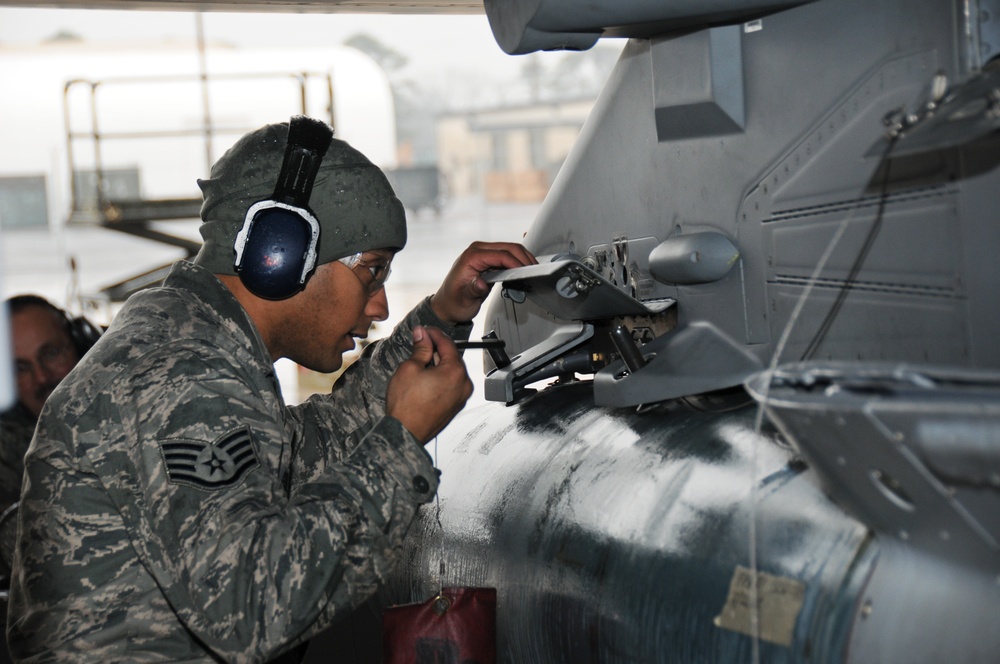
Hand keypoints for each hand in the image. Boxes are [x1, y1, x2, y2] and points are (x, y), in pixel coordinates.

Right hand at [386, 326, 473, 442]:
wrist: (405, 433)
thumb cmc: (406, 404)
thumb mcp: (410, 368)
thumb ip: (421, 348)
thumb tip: (422, 334)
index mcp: (456, 372)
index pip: (447, 344)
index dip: (434, 334)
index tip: (424, 330)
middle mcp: (464, 385)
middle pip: (452, 358)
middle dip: (436, 349)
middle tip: (420, 343)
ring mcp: (461, 397)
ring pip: (451, 372)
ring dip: (438, 364)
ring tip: (419, 361)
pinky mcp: (455, 406)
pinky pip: (450, 385)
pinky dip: (440, 377)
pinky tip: (425, 377)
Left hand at [430, 241, 536, 324]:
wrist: (448, 305)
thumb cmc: (453, 302)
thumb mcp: (463, 299)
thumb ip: (472, 290)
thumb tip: (480, 283)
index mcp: (471, 256)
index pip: (501, 254)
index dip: (516, 263)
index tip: (527, 273)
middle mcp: (478, 251)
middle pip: (509, 247)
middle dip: (524, 258)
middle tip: (535, 272)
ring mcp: (484, 253)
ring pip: (511, 249)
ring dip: (524, 258)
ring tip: (533, 272)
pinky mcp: (489, 259)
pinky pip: (508, 256)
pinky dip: (519, 261)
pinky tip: (525, 271)